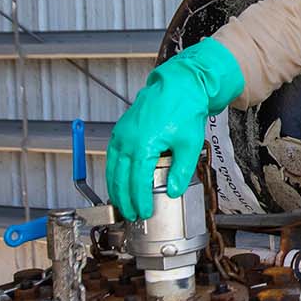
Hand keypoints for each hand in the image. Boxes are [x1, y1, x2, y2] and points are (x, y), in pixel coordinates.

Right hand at [105, 37, 244, 220]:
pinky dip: (113, 171)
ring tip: (121, 204)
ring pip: (112, 168)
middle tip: (131, 214)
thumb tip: (173, 191)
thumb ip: (180, 172)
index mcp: (144, 146)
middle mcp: (127, 140)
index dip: (139, 200)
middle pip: (120, 178)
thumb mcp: (189, 145)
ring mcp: (121, 133)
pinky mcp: (121, 129)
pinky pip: (112, 156)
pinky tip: (118, 181)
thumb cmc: (185, 111)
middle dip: (125, 199)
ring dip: (115, 188)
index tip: (143, 212)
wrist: (179, 86)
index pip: (138, 182)